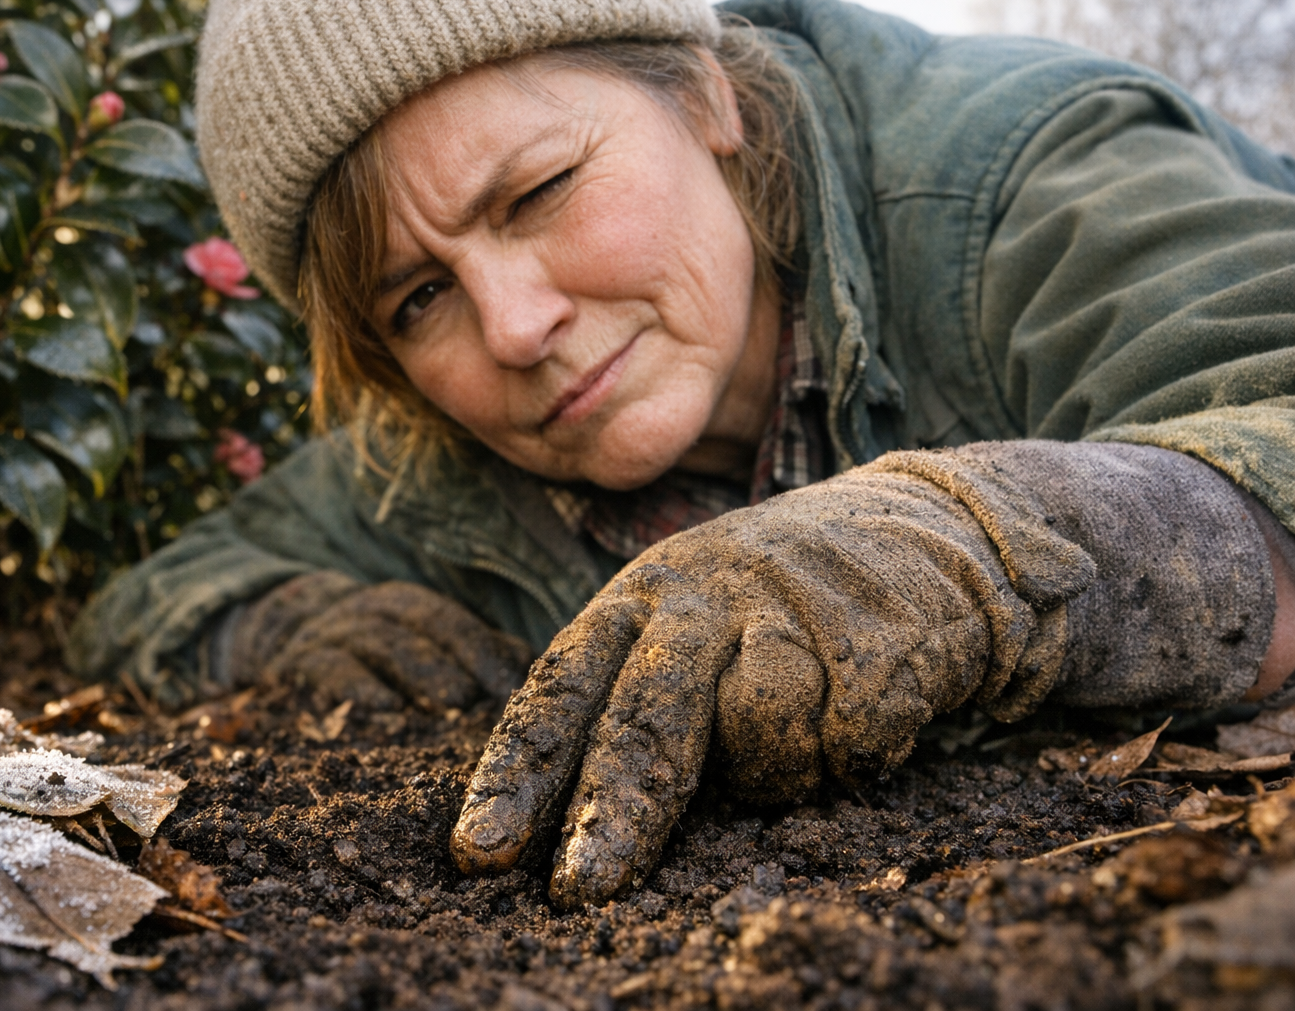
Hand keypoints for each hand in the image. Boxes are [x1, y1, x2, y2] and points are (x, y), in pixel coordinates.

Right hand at [253, 577, 531, 710]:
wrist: (279, 640)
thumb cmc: (366, 654)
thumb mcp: (413, 645)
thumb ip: (468, 654)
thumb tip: (526, 669)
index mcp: (403, 608)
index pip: (447, 621)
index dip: (481, 647)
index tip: (512, 684)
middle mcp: (369, 613)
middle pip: (417, 626)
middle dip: (453, 657)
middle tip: (477, 695)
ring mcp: (332, 635)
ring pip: (378, 641)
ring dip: (417, 670)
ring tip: (452, 700)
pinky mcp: (296, 663)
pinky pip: (326, 668)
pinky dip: (355, 685)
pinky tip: (382, 707)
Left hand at [450, 442, 1274, 906]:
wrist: (941, 531)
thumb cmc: (792, 606)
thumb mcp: (700, 624)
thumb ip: (641, 699)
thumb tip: (569, 826)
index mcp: (643, 595)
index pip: (561, 690)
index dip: (516, 775)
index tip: (480, 851)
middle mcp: (703, 596)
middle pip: (645, 720)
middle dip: (611, 815)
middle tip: (578, 891)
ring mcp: (791, 611)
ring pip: (758, 740)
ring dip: (780, 769)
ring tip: (809, 730)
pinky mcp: (874, 637)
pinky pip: (846, 742)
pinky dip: (859, 750)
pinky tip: (873, 705)